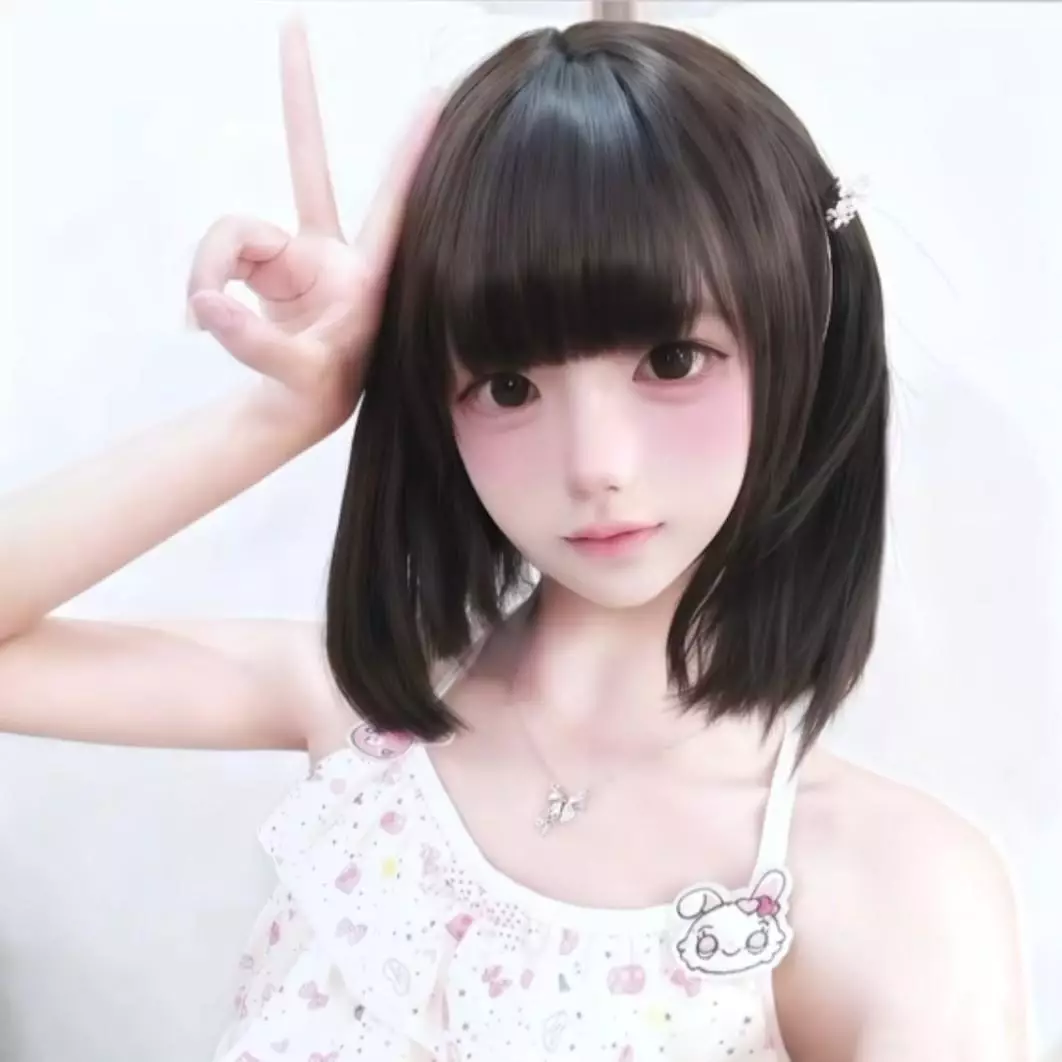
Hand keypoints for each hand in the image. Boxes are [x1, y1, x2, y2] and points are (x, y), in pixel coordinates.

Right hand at [186, 17, 440, 432]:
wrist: (296, 408)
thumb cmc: (319, 392)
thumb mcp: (297, 375)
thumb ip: (252, 342)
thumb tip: (205, 301)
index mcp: (362, 274)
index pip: (391, 203)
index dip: (407, 151)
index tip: (435, 96)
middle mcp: (327, 252)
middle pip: (306, 162)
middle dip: (300, 95)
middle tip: (294, 24)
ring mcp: (292, 254)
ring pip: (233, 229)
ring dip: (209, 267)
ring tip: (205, 317)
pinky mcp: (262, 264)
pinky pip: (217, 252)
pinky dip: (203, 280)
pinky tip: (206, 316)